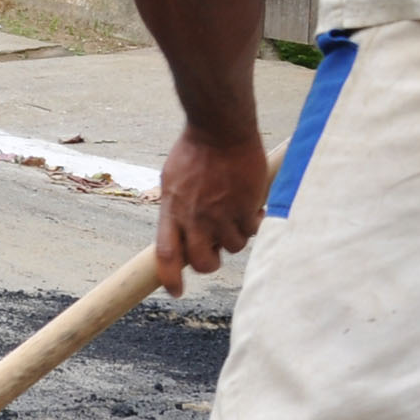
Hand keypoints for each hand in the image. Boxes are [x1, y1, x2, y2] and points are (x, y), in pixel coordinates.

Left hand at [154, 126, 268, 295]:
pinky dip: (254, 222)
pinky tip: (252, 204)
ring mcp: (220, 214)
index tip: (175, 291)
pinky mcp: (245, 208)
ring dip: (236, 236)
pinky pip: (252, 230)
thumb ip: (176, 208)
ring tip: (236, 212)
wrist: (220, 129)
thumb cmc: (195, 150)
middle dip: (211, 264)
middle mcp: (194, 217)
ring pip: (233, 247)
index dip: (169, 278)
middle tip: (217, 251)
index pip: (165, 255)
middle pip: (202, 262)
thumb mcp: (173, 179)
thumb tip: (182, 230)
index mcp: (172, 210)